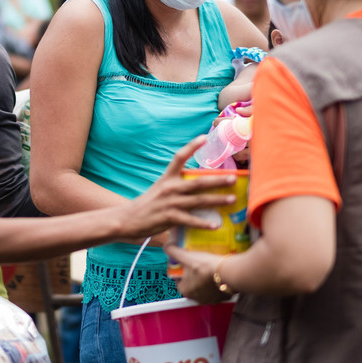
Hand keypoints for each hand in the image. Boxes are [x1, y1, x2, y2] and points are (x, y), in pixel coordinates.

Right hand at [121, 136, 237, 237]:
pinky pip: (190, 220)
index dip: (191, 146)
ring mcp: (170, 203)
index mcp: (167, 178)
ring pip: (198, 200)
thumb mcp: (160, 189)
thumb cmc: (148, 205)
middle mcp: (169, 188)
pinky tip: (215, 225)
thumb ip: (177, 185)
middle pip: (197, 182)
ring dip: (217, 200)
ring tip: (232, 200)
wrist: (127, 219)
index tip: (204, 137)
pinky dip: (203, 223)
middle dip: (217, 180)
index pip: (179, 157)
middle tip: (234, 178)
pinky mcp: (169, 217)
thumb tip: (199, 185)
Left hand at [164, 245, 228, 304]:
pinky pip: (218, 289)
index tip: (187, 262)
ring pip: (205, 288)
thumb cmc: (206, 266)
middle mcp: (197, 299)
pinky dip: (218, 283)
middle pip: (192, 284)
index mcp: (185, 291)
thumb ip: (173, 252)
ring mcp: (211, 300)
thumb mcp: (186, 256)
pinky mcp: (223, 298)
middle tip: (199, 264)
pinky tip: (220, 274)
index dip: (182, 270)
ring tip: (210, 268)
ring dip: (206, 280)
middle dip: (194, 276)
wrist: (230, 272)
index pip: (179, 280)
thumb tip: (167, 247)